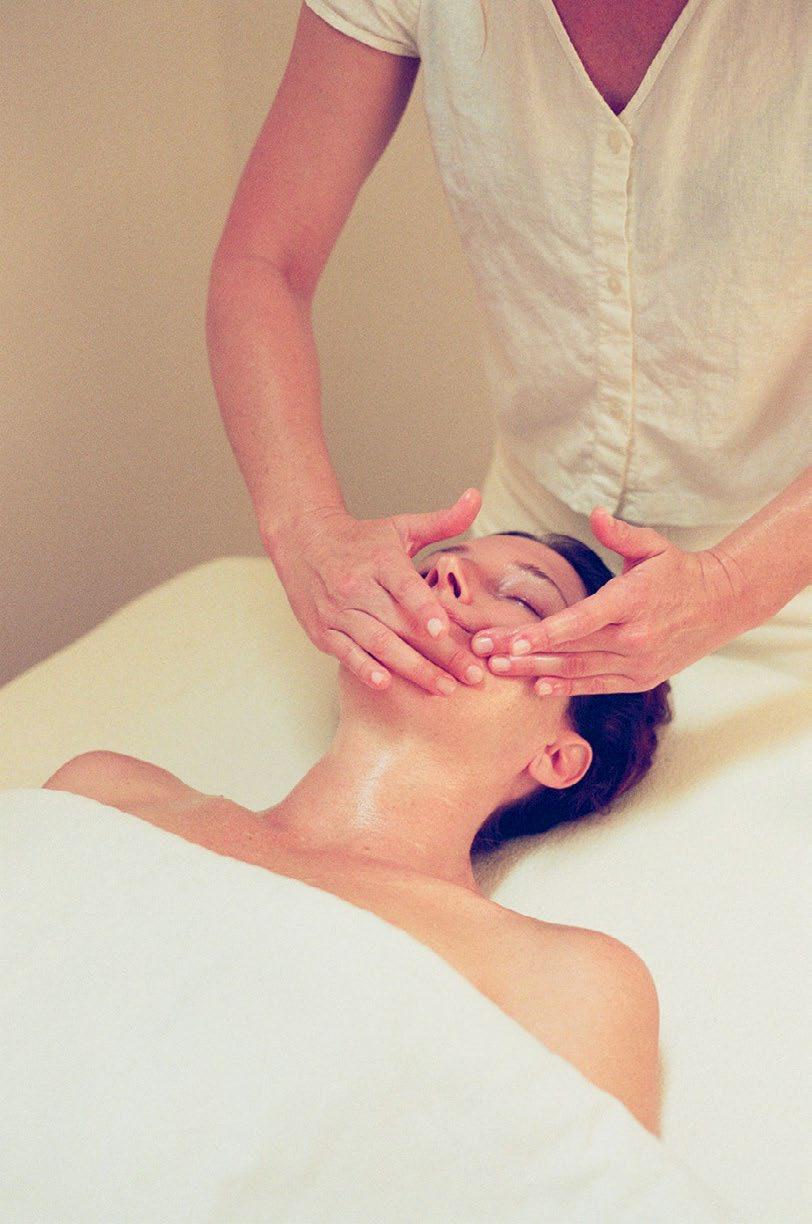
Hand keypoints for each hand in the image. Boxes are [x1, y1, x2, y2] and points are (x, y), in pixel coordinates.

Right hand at [268, 490, 488, 694]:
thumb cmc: (362, 538)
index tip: (443, 629)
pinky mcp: (323, 631)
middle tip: (472, 676)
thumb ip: (443, 520)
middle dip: (439, 654)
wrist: (303, 539)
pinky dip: (365, 669)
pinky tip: (386, 684)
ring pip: (378, 644)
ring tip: (444, 688)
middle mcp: (358, 586)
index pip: (405, 587)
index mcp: (381, 560)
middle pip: (401, 625)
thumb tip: (476, 496)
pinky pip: (347, 653)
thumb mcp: (401, 526)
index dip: (423, 607)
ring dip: (412, 670)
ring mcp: (338, 611)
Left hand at [471, 507, 743, 695]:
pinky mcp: (641, 679)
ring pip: (578, 671)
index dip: (544, 634)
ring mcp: (638, 663)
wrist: (723, 603)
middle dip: (522, 652)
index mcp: (632, 601)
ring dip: (534, 671)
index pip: (581, 621)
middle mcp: (634, 638)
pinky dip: (566, 688)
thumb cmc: (679, 571)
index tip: (512, 640)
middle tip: (483, 652)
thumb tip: (595, 513)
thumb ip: (620, 533)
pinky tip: (536, 686)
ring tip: (498, 669)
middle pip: (569, 649)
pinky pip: (597, 686)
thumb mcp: (652, 545)